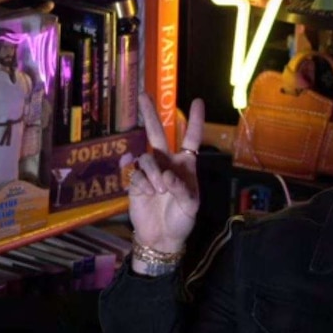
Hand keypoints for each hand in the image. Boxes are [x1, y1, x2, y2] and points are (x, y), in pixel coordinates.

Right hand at [128, 93, 204, 253]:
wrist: (161, 237)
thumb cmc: (181, 220)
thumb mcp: (190, 206)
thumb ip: (181, 189)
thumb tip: (165, 176)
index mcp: (185, 166)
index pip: (191, 139)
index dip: (195, 121)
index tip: (198, 102)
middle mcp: (166, 163)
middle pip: (157, 134)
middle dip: (150, 115)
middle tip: (143, 95)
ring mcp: (149, 171)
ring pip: (146, 158)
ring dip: (153, 174)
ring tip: (159, 192)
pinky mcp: (134, 181)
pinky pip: (134, 173)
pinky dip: (141, 183)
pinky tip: (146, 193)